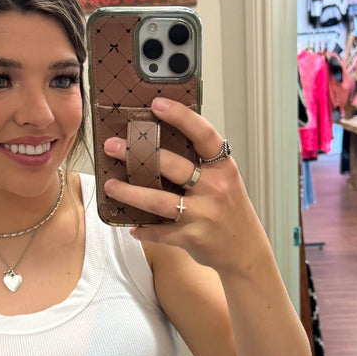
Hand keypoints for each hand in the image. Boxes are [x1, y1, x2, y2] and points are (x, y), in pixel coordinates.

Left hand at [103, 96, 269, 275]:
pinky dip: (144, 230)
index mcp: (223, 168)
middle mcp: (215, 188)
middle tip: (113, 146)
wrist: (246, 251)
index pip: (203, 134)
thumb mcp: (226, 181)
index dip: (180, 116)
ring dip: (130, 193)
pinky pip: (160, 232)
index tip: (157, 104)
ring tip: (110, 185)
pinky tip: (132, 226)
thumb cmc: (231, 212)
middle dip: (137, 154)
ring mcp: (203, 214)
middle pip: (172, 166)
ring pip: (158, 201)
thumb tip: (163, 143)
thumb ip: (202, 164)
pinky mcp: (192, 238)